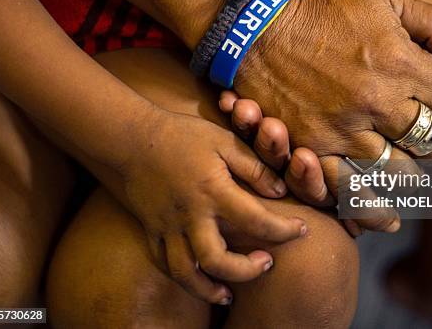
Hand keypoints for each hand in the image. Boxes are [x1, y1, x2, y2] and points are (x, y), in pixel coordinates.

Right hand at [121, 108, 306, 304]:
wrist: (131, 138)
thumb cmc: (181, 136)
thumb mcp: (224, 141)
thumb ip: (254, 167)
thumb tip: (280, 190)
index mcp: (213, 191)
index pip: (256, 220)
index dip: (284, 230)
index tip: (300, 230)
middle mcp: (190, 215)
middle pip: (217, 260)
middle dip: (246, 271)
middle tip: (266, 263)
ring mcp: (167, 227)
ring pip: (185, 273)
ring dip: (208, 290)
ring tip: (228, 294)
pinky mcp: (151, 230)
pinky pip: (163, 263)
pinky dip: (182, 277)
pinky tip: (198, 278)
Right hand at [234, 0, 431, 231]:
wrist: (261, 29)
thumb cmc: (326, 12)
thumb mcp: (386, 0)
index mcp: (401, 65)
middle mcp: (377, 103)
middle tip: (422, 135)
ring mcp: (345, 131)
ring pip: (399, 174)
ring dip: (408, 172)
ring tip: (404, 167)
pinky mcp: (314, 149)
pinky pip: (352, 190)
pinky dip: (371, 204)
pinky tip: (385, 212)